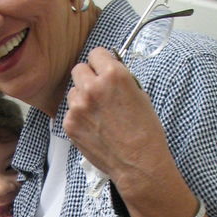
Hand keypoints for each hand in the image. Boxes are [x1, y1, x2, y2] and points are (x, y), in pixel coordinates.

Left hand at [65, 47, 170, 189]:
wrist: (138, 163)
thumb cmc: (145, 132)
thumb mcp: (140, 95)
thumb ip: (120, 80)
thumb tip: (109, 72)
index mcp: (114, 75)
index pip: (96, 53)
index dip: (101, 62)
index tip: (103, 69)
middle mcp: (93, 87)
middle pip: (79, 69)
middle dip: (88, 77)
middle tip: (98, 91)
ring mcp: (78, 106)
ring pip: (73, 91)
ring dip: (82, 98)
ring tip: (98, 114)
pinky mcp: (70, 124)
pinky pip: (70, 112)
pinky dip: (79, 117)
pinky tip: (94, 127)